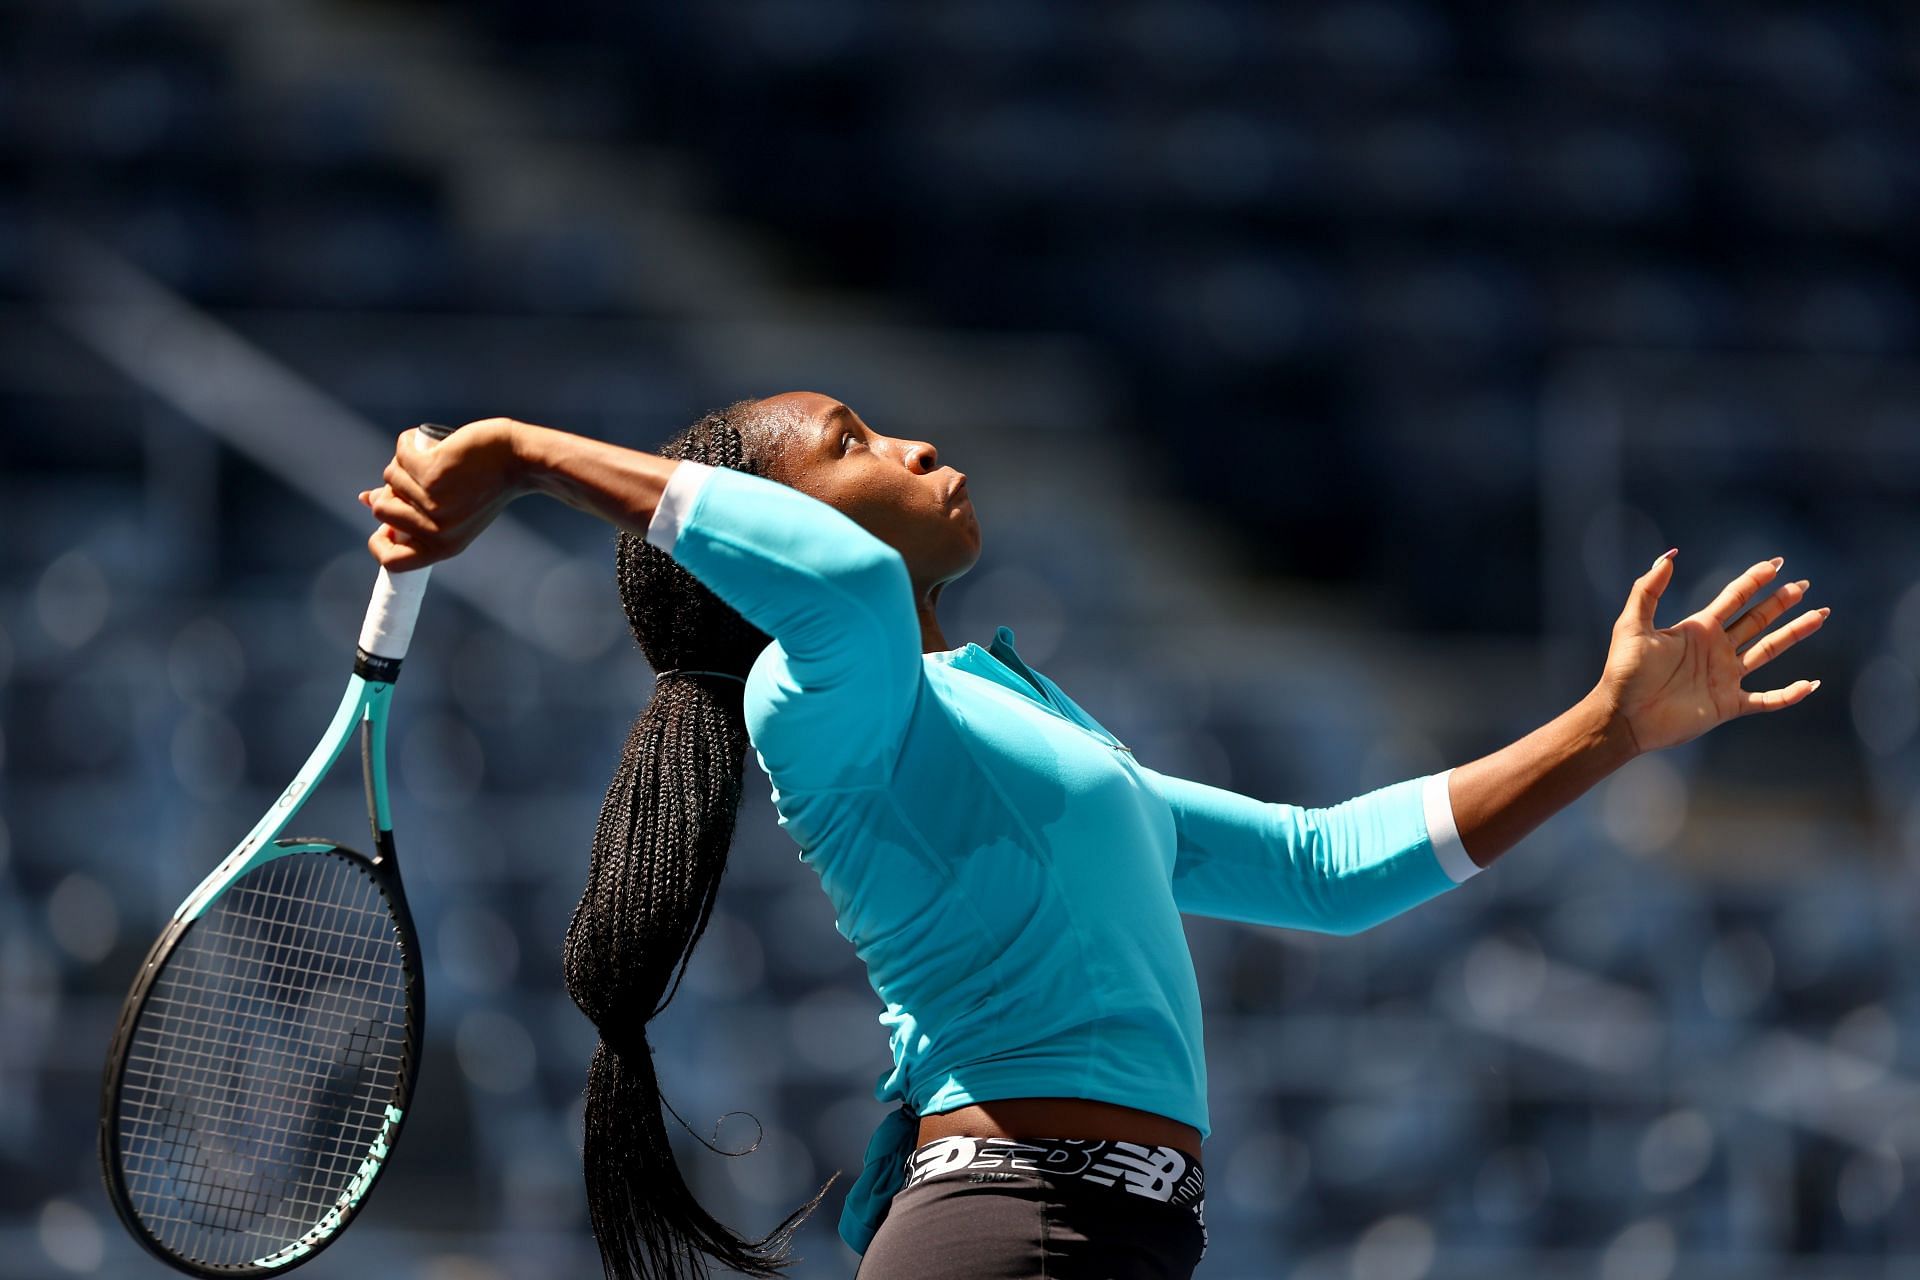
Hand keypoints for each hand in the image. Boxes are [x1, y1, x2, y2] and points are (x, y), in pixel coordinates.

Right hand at [360, 418, 530, 569]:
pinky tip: (419, 440)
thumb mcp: (452, 508)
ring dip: (402, 462)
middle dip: (390, 489)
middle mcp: (438, 531)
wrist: (520, 461)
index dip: (379, 543)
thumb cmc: (487, 484)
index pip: (392, 563)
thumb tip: (366, 499)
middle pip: (382, 510)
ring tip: (429, 457)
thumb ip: (413, 510)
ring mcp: (435, 503)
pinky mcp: (433, 473)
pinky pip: (400, 456)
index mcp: (443, 548)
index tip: (384, 524)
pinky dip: (406, 442)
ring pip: (390, 478)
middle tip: (415, 476)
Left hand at [1593, 550, 1828, 755]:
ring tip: (1819, 616)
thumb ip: (1648, 590)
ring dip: (1793, 634)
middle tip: (1804, 585)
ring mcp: (1724, 677)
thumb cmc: (1625, 671)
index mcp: (1698, 629)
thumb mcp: (1632, 624)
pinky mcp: (1728, 704)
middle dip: (1780, 603)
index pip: (1734, 598)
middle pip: (1756, 620)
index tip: (1777, 564)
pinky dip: (1789, 694)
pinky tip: (1811, 684)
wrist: (1624, 715)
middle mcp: (1716, 650)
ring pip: (1768, 651)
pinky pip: (1767, 700)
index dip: (1754, 580)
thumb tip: (1668, 556)